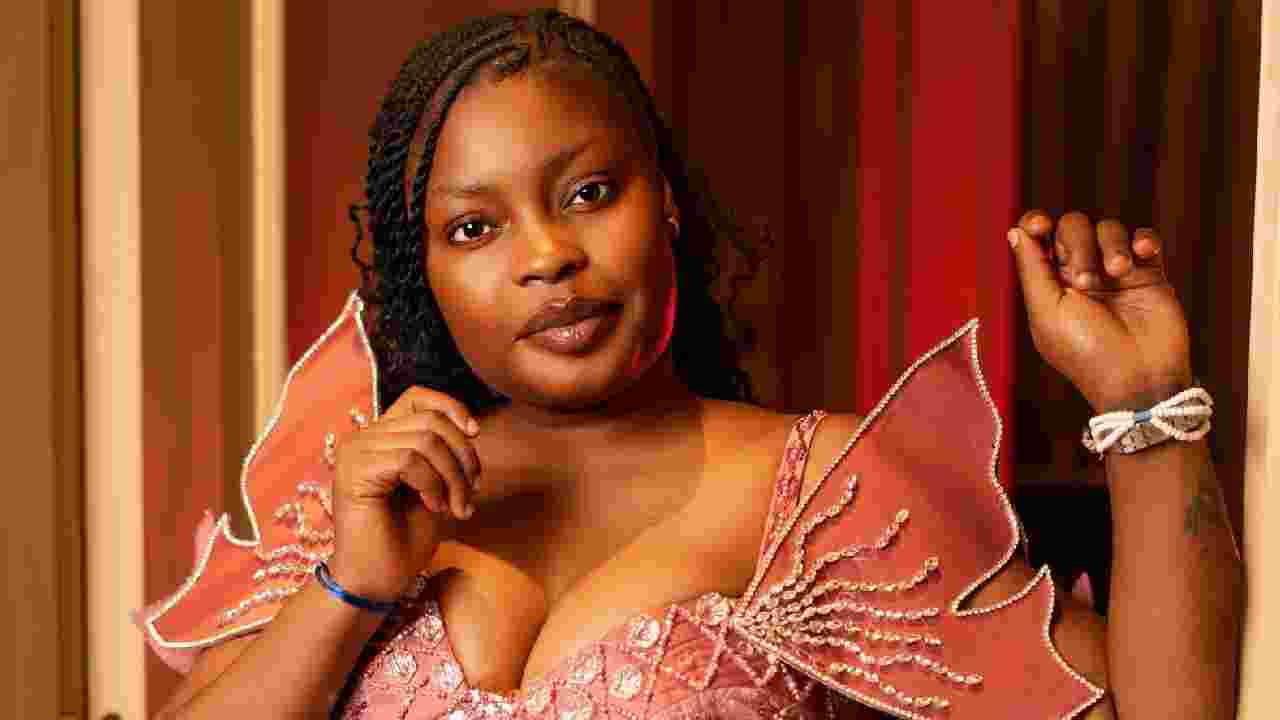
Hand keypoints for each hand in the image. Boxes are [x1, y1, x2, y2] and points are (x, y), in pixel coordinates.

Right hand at [329, 386, 481, 601]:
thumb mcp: (435, 487)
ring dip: (453, 477)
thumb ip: (444, 453)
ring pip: (426, 440)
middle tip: (471, 495)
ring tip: (456, 508)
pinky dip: (433, 485)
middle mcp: (363, 438)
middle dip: (463, 457)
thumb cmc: (404, 540)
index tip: (476, 432)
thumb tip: (471, 426)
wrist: (376, 581)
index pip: (418, 397)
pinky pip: (410, 460)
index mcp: (381, 438)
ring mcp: (355, 452)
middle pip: (431, 421)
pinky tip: (434, 508)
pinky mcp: (354, 470)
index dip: (452, 408)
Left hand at [1009, 210, 1192, 411]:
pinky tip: (1143, 254)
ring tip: (1118, 272)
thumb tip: (1015, 230)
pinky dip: (1143, 239)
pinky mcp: (1149, 274)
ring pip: (1108, 228)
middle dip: (1077, 243)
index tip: (1040, 226)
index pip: (1037, 238)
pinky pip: (1145, 238)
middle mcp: (1080, 274)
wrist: (1139, 378)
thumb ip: (1031, 269)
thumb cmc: (1086, 352)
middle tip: (1087, 280)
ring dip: (1111, 244)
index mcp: (1049, 284)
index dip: (1035, 223)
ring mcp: (1115, 273)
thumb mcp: (1047, 313)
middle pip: (1073, 227)